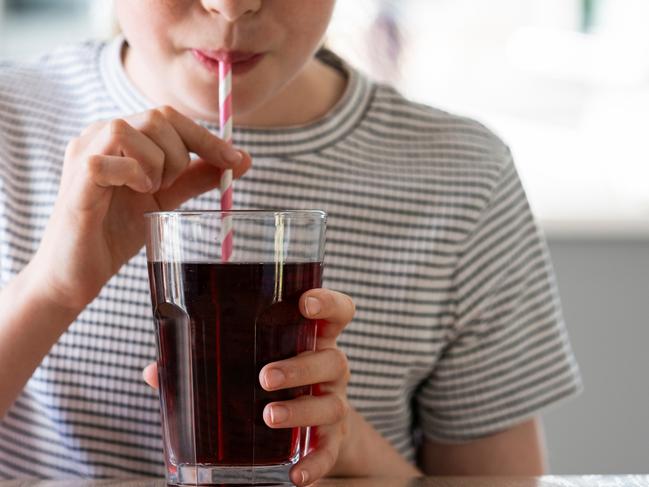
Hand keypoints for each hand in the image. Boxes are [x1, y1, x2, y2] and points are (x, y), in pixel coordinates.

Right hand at [33, 106, 250, 311]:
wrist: (78, 272)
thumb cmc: (116, 232)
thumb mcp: (166, 199)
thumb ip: (196, 177)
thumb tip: (241, 160)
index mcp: (120, 136)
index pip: (169, 116)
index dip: (205, 136)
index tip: (235, 160)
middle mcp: (98, 135)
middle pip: (157, 117)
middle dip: (180, 155)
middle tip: (171, 187)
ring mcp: (83, 153)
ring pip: (130, 130)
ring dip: (156, 165)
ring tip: (149, 191)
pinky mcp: (75, 178)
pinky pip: (109, 160)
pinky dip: (132, 175)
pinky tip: (133, 193)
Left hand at [142, 288, 354, 485]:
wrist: (312, 426)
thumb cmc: (273, 382)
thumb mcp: (248, 364)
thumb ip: (205, 362)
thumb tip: (153, 371)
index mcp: (310, 340)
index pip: (336, 313)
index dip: (328, 304)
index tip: (306, 303)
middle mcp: (329, 368)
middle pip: (331, 360)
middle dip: (299, 367)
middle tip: (265, 377)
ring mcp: (334, 403)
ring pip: (332, 404)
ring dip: (300, 410)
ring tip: (268, 416)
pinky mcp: (332, 439)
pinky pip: (329, 452)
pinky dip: (316, 464)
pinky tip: (297, 476)